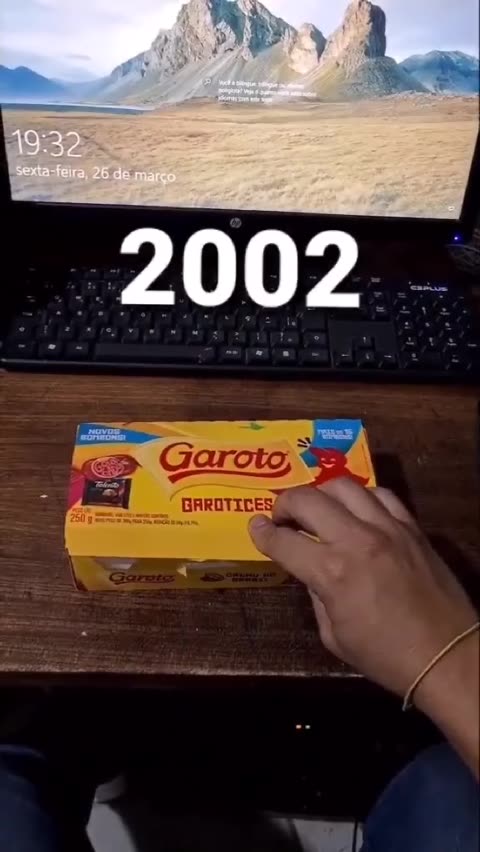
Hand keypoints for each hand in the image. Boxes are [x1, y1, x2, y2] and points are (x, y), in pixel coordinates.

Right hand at [249, 479, 477, 700]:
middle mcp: (356, 540)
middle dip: (284, 503)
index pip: (283, 541)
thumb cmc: (385, 656)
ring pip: (343, 485)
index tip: (255, 528)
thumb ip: (316, 595)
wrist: (446, 655)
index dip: (261, 533)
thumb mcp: (333, 636)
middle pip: (307, 499)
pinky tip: (356, 509)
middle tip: (280, 516)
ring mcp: (387, 528)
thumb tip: (311, 571)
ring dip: (321, 493)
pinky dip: (361, 496)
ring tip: (316, 507)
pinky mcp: (411, 527)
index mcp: (331, 572)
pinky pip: (381, 494)